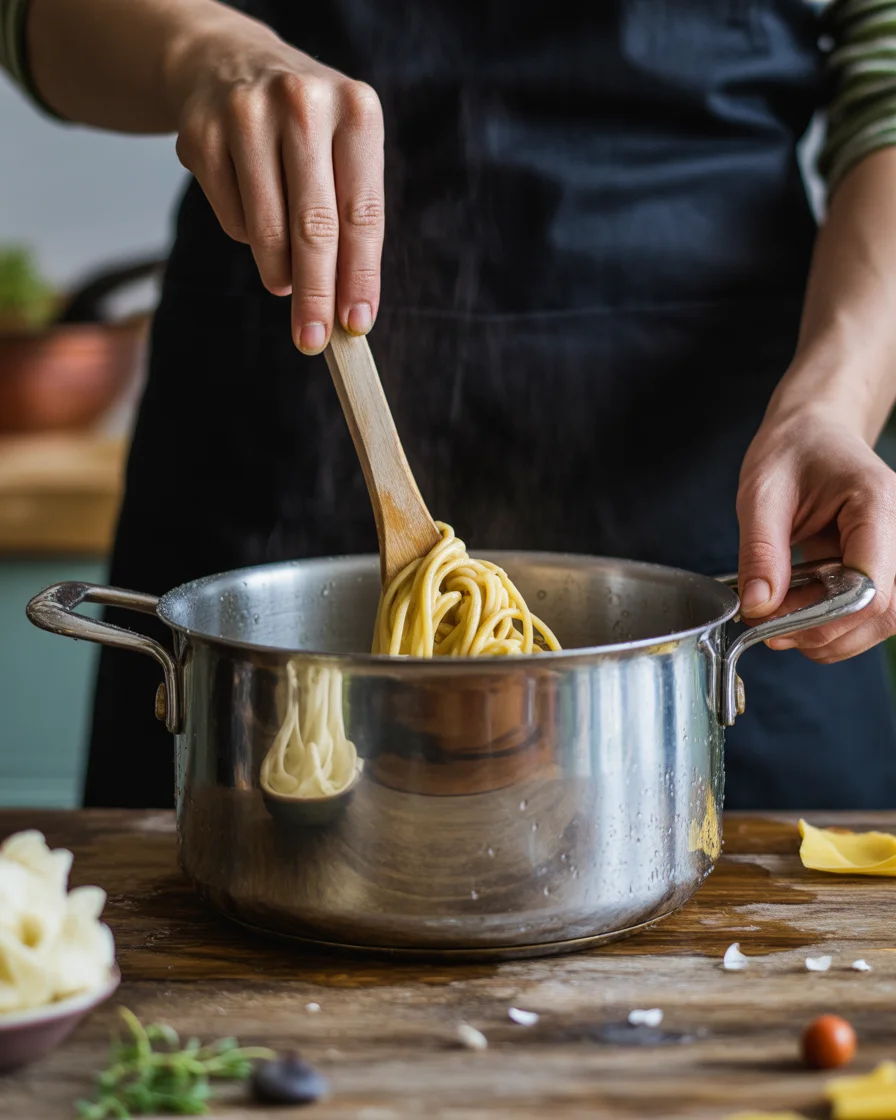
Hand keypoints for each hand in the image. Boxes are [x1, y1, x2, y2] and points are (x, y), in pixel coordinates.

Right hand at [167, 15, 383, 352]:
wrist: (228, 63)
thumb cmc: (305, 127)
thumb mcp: (344, 151)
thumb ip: (351, 220)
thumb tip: (349, 308)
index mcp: (356, 110)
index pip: (362, 214)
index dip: (360, 277)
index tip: (357, 325)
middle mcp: (303, 105)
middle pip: (314, 228)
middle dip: (316, 295)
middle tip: (314, 339)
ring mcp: (246, 116)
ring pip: (268, 230)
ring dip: (279, 274)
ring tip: (285, 285)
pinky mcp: (201, 135)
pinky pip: (231, 220)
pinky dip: (247, 239)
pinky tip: (255, 223)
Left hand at [736, 405, 895, 661]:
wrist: (813, 433)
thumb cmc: (791, 451)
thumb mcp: (761, 493)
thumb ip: (761, 551)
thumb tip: (759, 607)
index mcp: (877, 503)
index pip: (871, 584)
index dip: (823, 616)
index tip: (772, 619)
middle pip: (883, 611)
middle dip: (822, 631)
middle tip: (768, 625)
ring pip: (883, 622)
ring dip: (828, 635)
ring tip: (779, 617)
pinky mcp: (886, 567)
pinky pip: (872, 613)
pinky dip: (834, 625)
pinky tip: (799, 610)